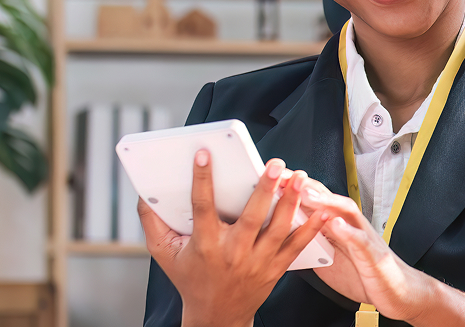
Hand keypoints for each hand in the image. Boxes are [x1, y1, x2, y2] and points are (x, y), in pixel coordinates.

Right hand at [138, 153, 331, 326]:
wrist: (216, 316)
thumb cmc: (190, 279)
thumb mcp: (164, 253)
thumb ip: (152, 222)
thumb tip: (142, 193)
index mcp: (205, 245)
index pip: (202, 207)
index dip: (202, 179)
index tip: (205, 154)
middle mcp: (233, 252)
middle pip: (251, 217)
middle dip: (264, 190)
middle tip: (274, 164)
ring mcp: (257, 261)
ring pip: (277, 229)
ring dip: (290, 203)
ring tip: (299, 178)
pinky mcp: (275, 268)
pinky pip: (296, 246)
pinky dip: (311, 229)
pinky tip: (322, 211)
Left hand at [299, 187, 464, 326]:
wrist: (397, 290)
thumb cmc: (364, 272)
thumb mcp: (330, 257)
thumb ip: (311, 242)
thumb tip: (283, 234)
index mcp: (338, 225)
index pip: (314, 200)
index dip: (293, 188)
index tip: (270, 178)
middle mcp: (351, 225)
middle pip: (327, 198)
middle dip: (305, 185)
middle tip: (284, 176)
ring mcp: (364, 237)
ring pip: (344, 212)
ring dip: (325, 201)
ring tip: (305, 193)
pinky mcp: (374, 254)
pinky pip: (361, 241)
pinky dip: (348, 232)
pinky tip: (335, 225)